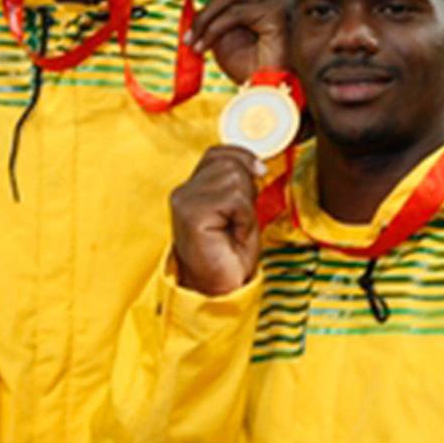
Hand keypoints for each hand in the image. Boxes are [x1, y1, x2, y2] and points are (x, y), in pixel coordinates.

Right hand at [170, 146, 262, 295]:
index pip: (217, 153)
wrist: (220, 290)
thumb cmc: (229, 257)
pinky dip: (243, 216)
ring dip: (245, 205)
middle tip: (241, 217)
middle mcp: (183, 192)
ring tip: (235, 228)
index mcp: (193, 189)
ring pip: (233, 177)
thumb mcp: (241, 211)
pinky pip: (233, 198)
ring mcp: (184, 201)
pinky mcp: (191, 213)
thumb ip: (240, 185)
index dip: (242, 155)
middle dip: (247, 187)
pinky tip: (233, 234)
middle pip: (228, 162)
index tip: (259, 170)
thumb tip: (255, 164)